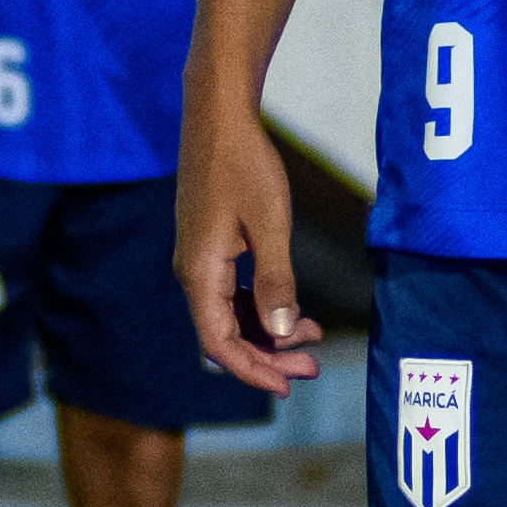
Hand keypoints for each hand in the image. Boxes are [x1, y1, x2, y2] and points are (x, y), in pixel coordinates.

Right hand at [174, 77, 323, 394]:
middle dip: (269, 356)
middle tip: (312, 367)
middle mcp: (193, 272)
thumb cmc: (244, 166)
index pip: (219, 344)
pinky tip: (292, 310)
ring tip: (312, 338)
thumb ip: (275, 282)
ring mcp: (200, 260)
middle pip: (226, 335)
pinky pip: (232, 293)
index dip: (253, 370)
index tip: (287, 386)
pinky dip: (261, 307)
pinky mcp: (210, 247)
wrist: (219, 119)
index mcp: (200, 273)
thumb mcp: (269, 226)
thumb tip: (279, 332)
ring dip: (268, 332)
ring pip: (231, 315)